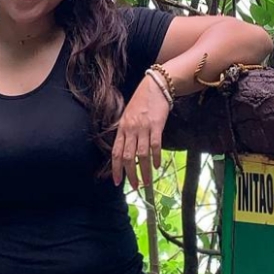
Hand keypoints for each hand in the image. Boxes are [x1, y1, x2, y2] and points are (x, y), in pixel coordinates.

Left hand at [111, 74, 169, 193]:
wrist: (155, 85)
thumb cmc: (142, 101)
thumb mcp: (128, 116)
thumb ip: (127, 133)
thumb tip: (127, 152)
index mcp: (122, 128)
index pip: (116, 152)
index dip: (116, 169)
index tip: (118, 182)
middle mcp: (131, 129)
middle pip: (128, 157)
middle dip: (131, 174)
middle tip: (135, 187)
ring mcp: (143, 128)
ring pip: (141, 154)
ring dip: (144, 170)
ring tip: (147, 182)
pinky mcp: (156, 125)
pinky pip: (155, 145)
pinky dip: (156, 157)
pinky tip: (157, 166)